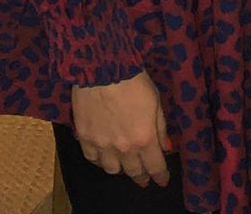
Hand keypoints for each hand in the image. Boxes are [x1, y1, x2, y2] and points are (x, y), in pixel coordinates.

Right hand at [72, 70, 170, 187]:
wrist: (103, 69)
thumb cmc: (134, 81)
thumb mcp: (156, 102)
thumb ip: (161, 128)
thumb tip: (166, 147)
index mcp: (144, 139)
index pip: (155, 167)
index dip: (160, 176)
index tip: (163, 180)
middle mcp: (123, 148)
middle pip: (133, 171)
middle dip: (141, 176)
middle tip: (145, 178)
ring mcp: (101, 145)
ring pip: (111, 169)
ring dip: (120, 169)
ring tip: (124, 165)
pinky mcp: (84, 138)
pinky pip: (92, 159)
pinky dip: (100, 160)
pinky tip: (104, 156)